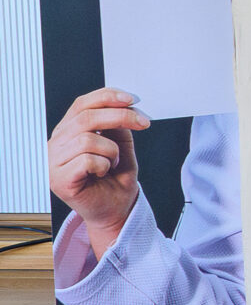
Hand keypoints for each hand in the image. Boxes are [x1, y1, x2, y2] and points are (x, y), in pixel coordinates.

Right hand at [48, 89, 147, 257]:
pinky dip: (104, 165)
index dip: (107, 96)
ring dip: (112, 150)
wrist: (117, 208)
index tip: (133, 99)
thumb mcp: (121, 143)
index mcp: (68, 132)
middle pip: (86, 117)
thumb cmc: (116, 177)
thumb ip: (117, 124)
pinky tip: (102, 173)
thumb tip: (122, 105)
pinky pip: (87, 160)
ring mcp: (52, 163)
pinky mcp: (58, 180)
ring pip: (88, 139)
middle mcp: (56, 145)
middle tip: (143, 122)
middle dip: (121, 116)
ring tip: (112, 162)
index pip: (82, 104)